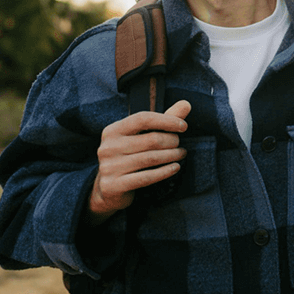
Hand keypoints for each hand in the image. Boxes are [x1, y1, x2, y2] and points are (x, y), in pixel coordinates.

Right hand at [87, 100, 190, 224]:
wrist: (107, 189)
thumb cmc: (129, 156)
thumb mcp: (141, 136)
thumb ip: (163, 119)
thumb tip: (186, 104)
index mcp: (113, 131)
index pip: (143, 119)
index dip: (166, 121)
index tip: (183, 126)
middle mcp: (108, 147)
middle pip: (150, 139)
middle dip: (171, 141)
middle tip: (179, 144)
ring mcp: (109, 167)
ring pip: (150, 158)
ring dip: (171, 155)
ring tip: (181, 154)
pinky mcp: (114, 186)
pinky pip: (146, 177)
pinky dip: (165, 171)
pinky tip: (175, 167)